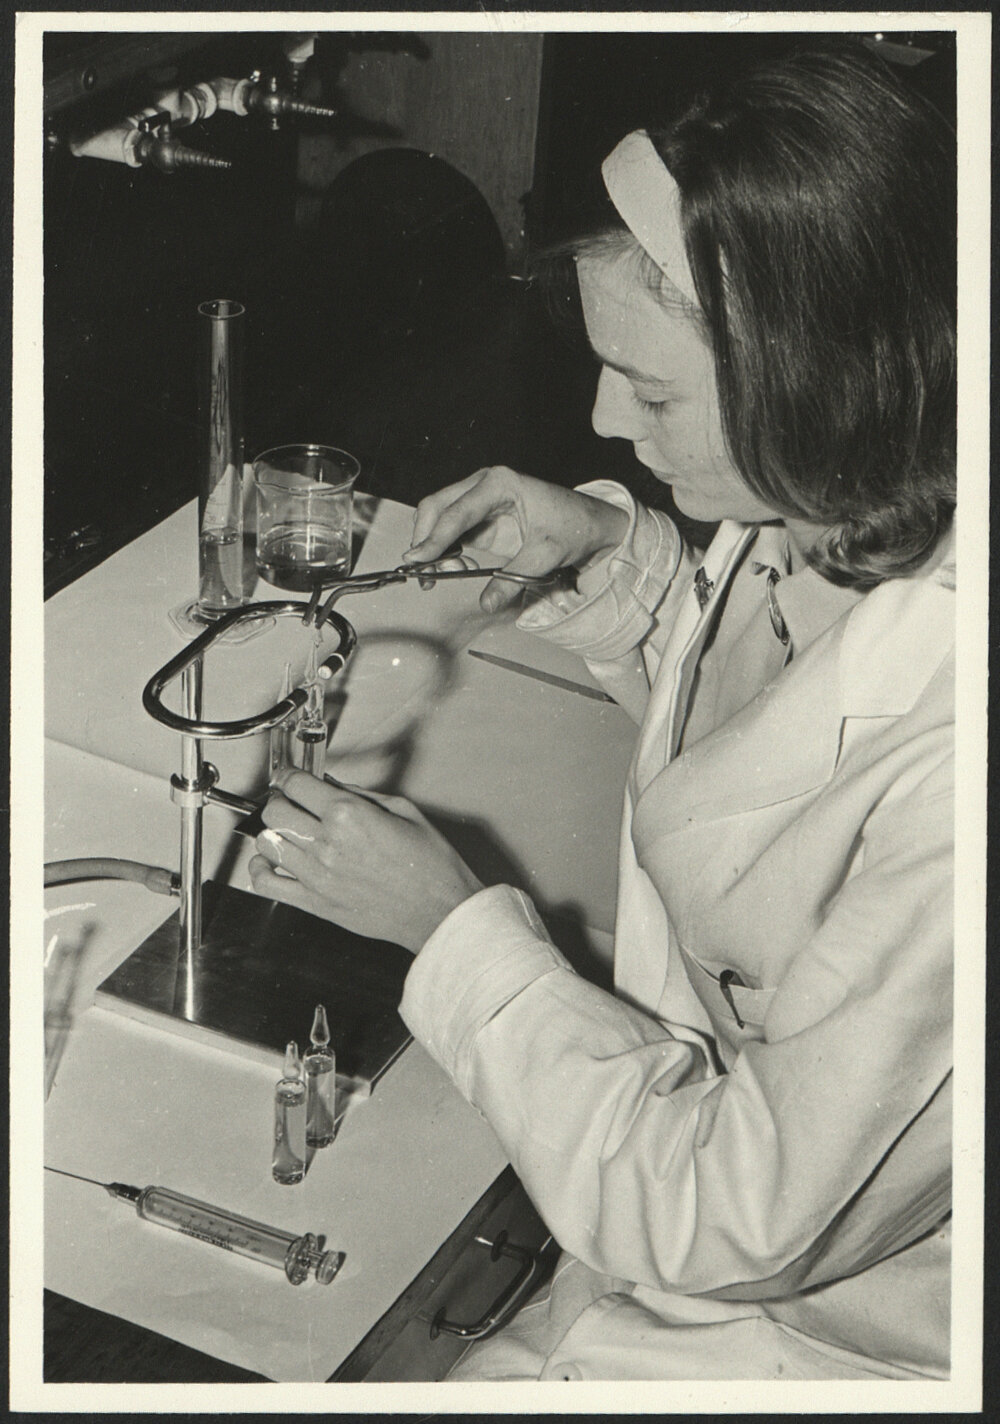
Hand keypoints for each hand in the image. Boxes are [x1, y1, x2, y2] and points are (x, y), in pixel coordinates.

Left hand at [248, 771, 482, 951]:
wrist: (437, 910)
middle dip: (280, 801)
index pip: (297, 785)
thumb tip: (332, 786)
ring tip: (288, 831)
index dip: (289, 775)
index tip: (290, 777)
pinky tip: (271, 862)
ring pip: (267, 843)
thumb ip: (360, 795)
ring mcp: (316, 875)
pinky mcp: (314, 902)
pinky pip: (267, 883)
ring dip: (274, 832)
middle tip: (292, 802)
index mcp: (349, 815)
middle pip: (275, 811)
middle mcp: (327, 843)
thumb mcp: (403, 811)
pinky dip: (260, 869)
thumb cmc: (429, 864)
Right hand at [403, 467, 629, 611]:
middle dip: (426, 541)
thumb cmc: (572, 526)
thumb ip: (514, 579)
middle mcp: (483, 486)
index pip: (456, 512)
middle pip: (436, 508)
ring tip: (450, 574)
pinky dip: (445, 552)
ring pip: (438, 520)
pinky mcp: (479, 518)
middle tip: (427, 574)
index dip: (434, 539)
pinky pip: (450, 533)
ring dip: (435, 549)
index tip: (418, 560)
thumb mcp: (546, 555)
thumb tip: (488, 603)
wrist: (589, 523)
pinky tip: (457, 568)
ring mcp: (478, 501)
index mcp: (499, 483)